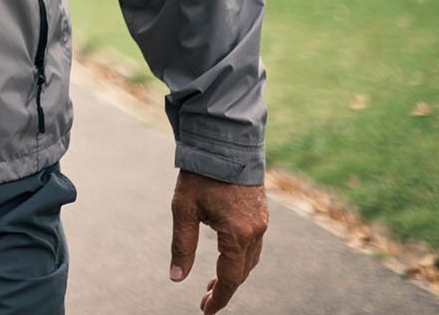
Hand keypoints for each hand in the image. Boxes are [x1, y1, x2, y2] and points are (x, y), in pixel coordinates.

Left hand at [169, 170, 267, 312]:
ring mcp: (261, 222)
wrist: (224, 142)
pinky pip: (253, 244)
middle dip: (224, 288)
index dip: (218, 297)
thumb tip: (177, 277)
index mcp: (237, 233)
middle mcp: (255, 231)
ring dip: (233, 274)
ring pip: (250, 259)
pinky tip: (225, 258)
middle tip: (205, 300)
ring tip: (212, 283)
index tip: (206, 311)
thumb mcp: (183, 209)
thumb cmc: (200, 174)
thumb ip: (182, 245)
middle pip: (242, 272)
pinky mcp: (260, 213)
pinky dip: (240, 257)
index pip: (229, 278)